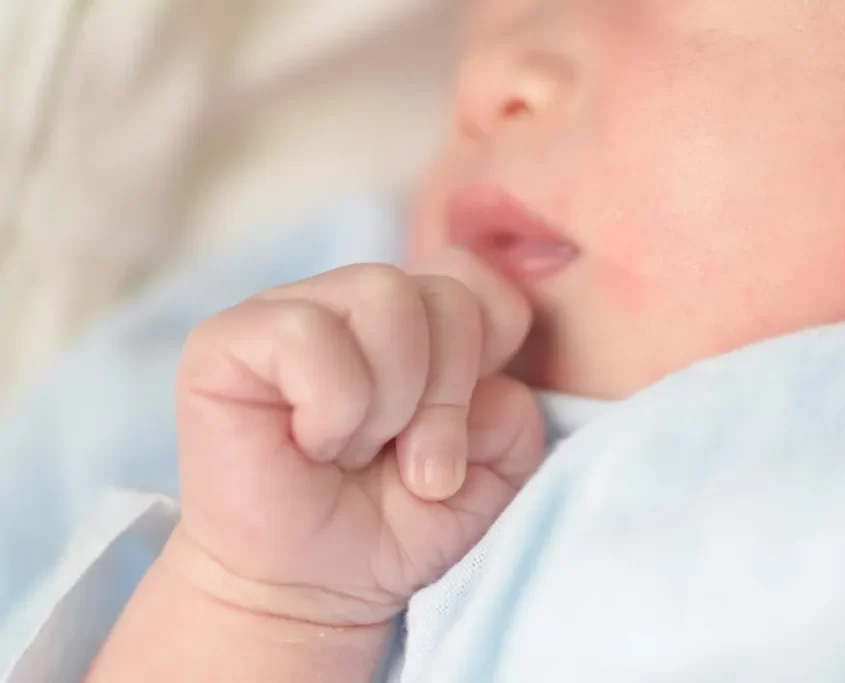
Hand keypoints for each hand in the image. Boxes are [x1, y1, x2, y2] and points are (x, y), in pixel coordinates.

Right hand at [171, 248, 544, 627]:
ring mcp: (293, 310)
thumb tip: (492, 383)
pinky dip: (331, 405)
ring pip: (384, 293)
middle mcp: (359, 304)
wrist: (306, 591)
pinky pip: (308, 332)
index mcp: (421, 322)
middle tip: (417, 468)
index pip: (483, 282)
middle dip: (448, 397)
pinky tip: (309, 444)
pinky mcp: (228, 338)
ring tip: (355, 454)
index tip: (464, 430)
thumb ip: (514, 423)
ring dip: (388, 400)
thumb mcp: (488, 481)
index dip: (491, 353)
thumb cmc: (391, 526)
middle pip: (446, 293)